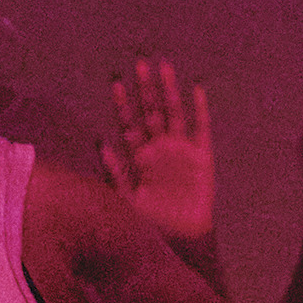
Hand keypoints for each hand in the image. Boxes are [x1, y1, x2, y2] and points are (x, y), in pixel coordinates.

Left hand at [100, 59, 216, 242]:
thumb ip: (114, 172)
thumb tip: (100, 142)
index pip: (129, 123)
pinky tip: (197, 90)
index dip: (123, 103)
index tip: (116, 82)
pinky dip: (200, 110)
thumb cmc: (151, 223)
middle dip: (145, 88)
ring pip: (174, 113)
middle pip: (151, 111)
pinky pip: (201, 129)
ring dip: (169, 91)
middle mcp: (159, 148)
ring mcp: (181, 150)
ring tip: (164, 67)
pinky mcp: (202, 158)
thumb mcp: (126, 198)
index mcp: (139, 156)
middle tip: (140, 63)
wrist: (181, 240)